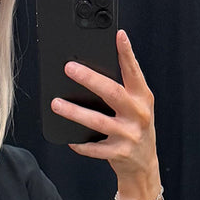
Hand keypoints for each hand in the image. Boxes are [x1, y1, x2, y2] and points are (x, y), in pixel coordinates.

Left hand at [51, 30, 158, 190]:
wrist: (143, 165)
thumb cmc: (133, 128)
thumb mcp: (135, 107)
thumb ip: (121, 91)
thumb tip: (88, 71)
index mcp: (143, 98)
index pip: (134, 72)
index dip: (127, 53)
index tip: (118, 35)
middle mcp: (139, 114)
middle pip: (112, 92)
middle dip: (90, 79)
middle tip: (69, 68)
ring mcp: (129, 135)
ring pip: (98, 121)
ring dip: (74, 112)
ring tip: (55, 103)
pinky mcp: (119, 153)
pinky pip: (94, 148)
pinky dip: (79, 143)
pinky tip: (69, 138)